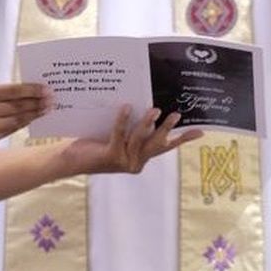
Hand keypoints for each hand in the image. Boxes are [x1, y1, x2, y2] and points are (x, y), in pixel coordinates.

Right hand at [0, 83, 51, 152]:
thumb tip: (16, 93)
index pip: (14, 91)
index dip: (33, 89)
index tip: (46, 88)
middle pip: (20, 105)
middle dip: (39, 102)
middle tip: (53, 98)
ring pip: (18, 119)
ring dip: (35, 113)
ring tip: (48, 109)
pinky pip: (11, 129)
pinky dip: (23, 124)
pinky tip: (31, 119)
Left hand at [63, 107, 203, 174]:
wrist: (70, 159)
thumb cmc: (94, 145)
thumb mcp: (119, 137)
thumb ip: (133, 130)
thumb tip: (149, 108)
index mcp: (140, 160)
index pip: (165, 148)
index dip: (182, 139)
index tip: (200, 131)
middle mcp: (135, 164)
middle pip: (156, 143)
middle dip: (167, 128)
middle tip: (176, 114)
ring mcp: (124, 162)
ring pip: (140, 138)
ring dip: (147, 122)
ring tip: (154, 109)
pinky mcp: (110, 157)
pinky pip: (120, 134)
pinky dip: (123, 119)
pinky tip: (126, 106)